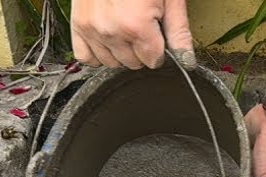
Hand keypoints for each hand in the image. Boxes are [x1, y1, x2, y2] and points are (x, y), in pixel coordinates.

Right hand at [71, 0, 192, 69]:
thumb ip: (178, 30)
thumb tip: (186, 60)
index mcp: (136, 26)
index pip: (153, 60)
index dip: (159, 49)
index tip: (157, 34)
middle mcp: (111, 31)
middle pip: (134, 63)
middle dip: (141, 50)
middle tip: (142, 25)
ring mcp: (91, 29)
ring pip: (111, 63)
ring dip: (120, 52)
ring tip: (125, 29)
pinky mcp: (78, 24)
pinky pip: (86, 57)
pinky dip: (97, 53)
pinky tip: (108, 41)